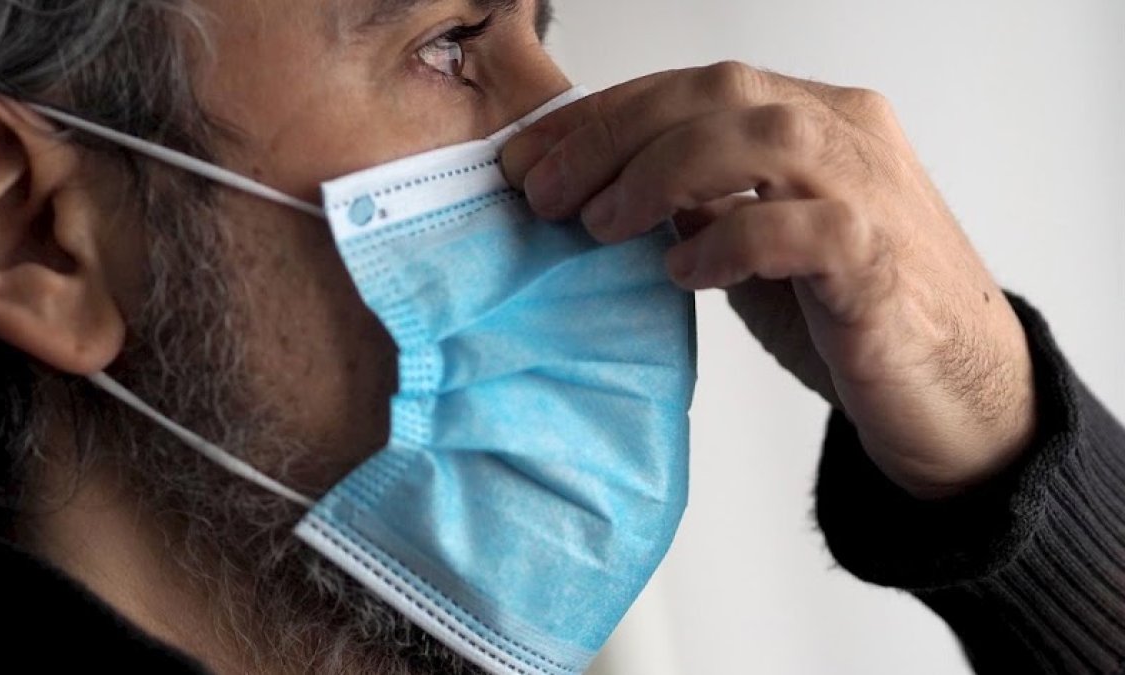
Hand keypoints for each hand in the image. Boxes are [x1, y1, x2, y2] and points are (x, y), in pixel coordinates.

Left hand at [502, 63, 1036, 499]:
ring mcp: (872, 193)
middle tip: (545, 193)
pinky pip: (801, 227)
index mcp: (815, 119)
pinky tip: (683, 271)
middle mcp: (847, 135)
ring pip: (760, 137)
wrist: (959, 396)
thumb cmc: (852, 314)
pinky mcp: (881, 264)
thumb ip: (704, 201)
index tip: (530, 158)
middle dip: (613, 136)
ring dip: (660, 174)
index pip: (695, 86)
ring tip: (601, 226)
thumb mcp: (760, 243)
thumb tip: (606, 185)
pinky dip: (729, 241)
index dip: (603, 115)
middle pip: (719, 92)